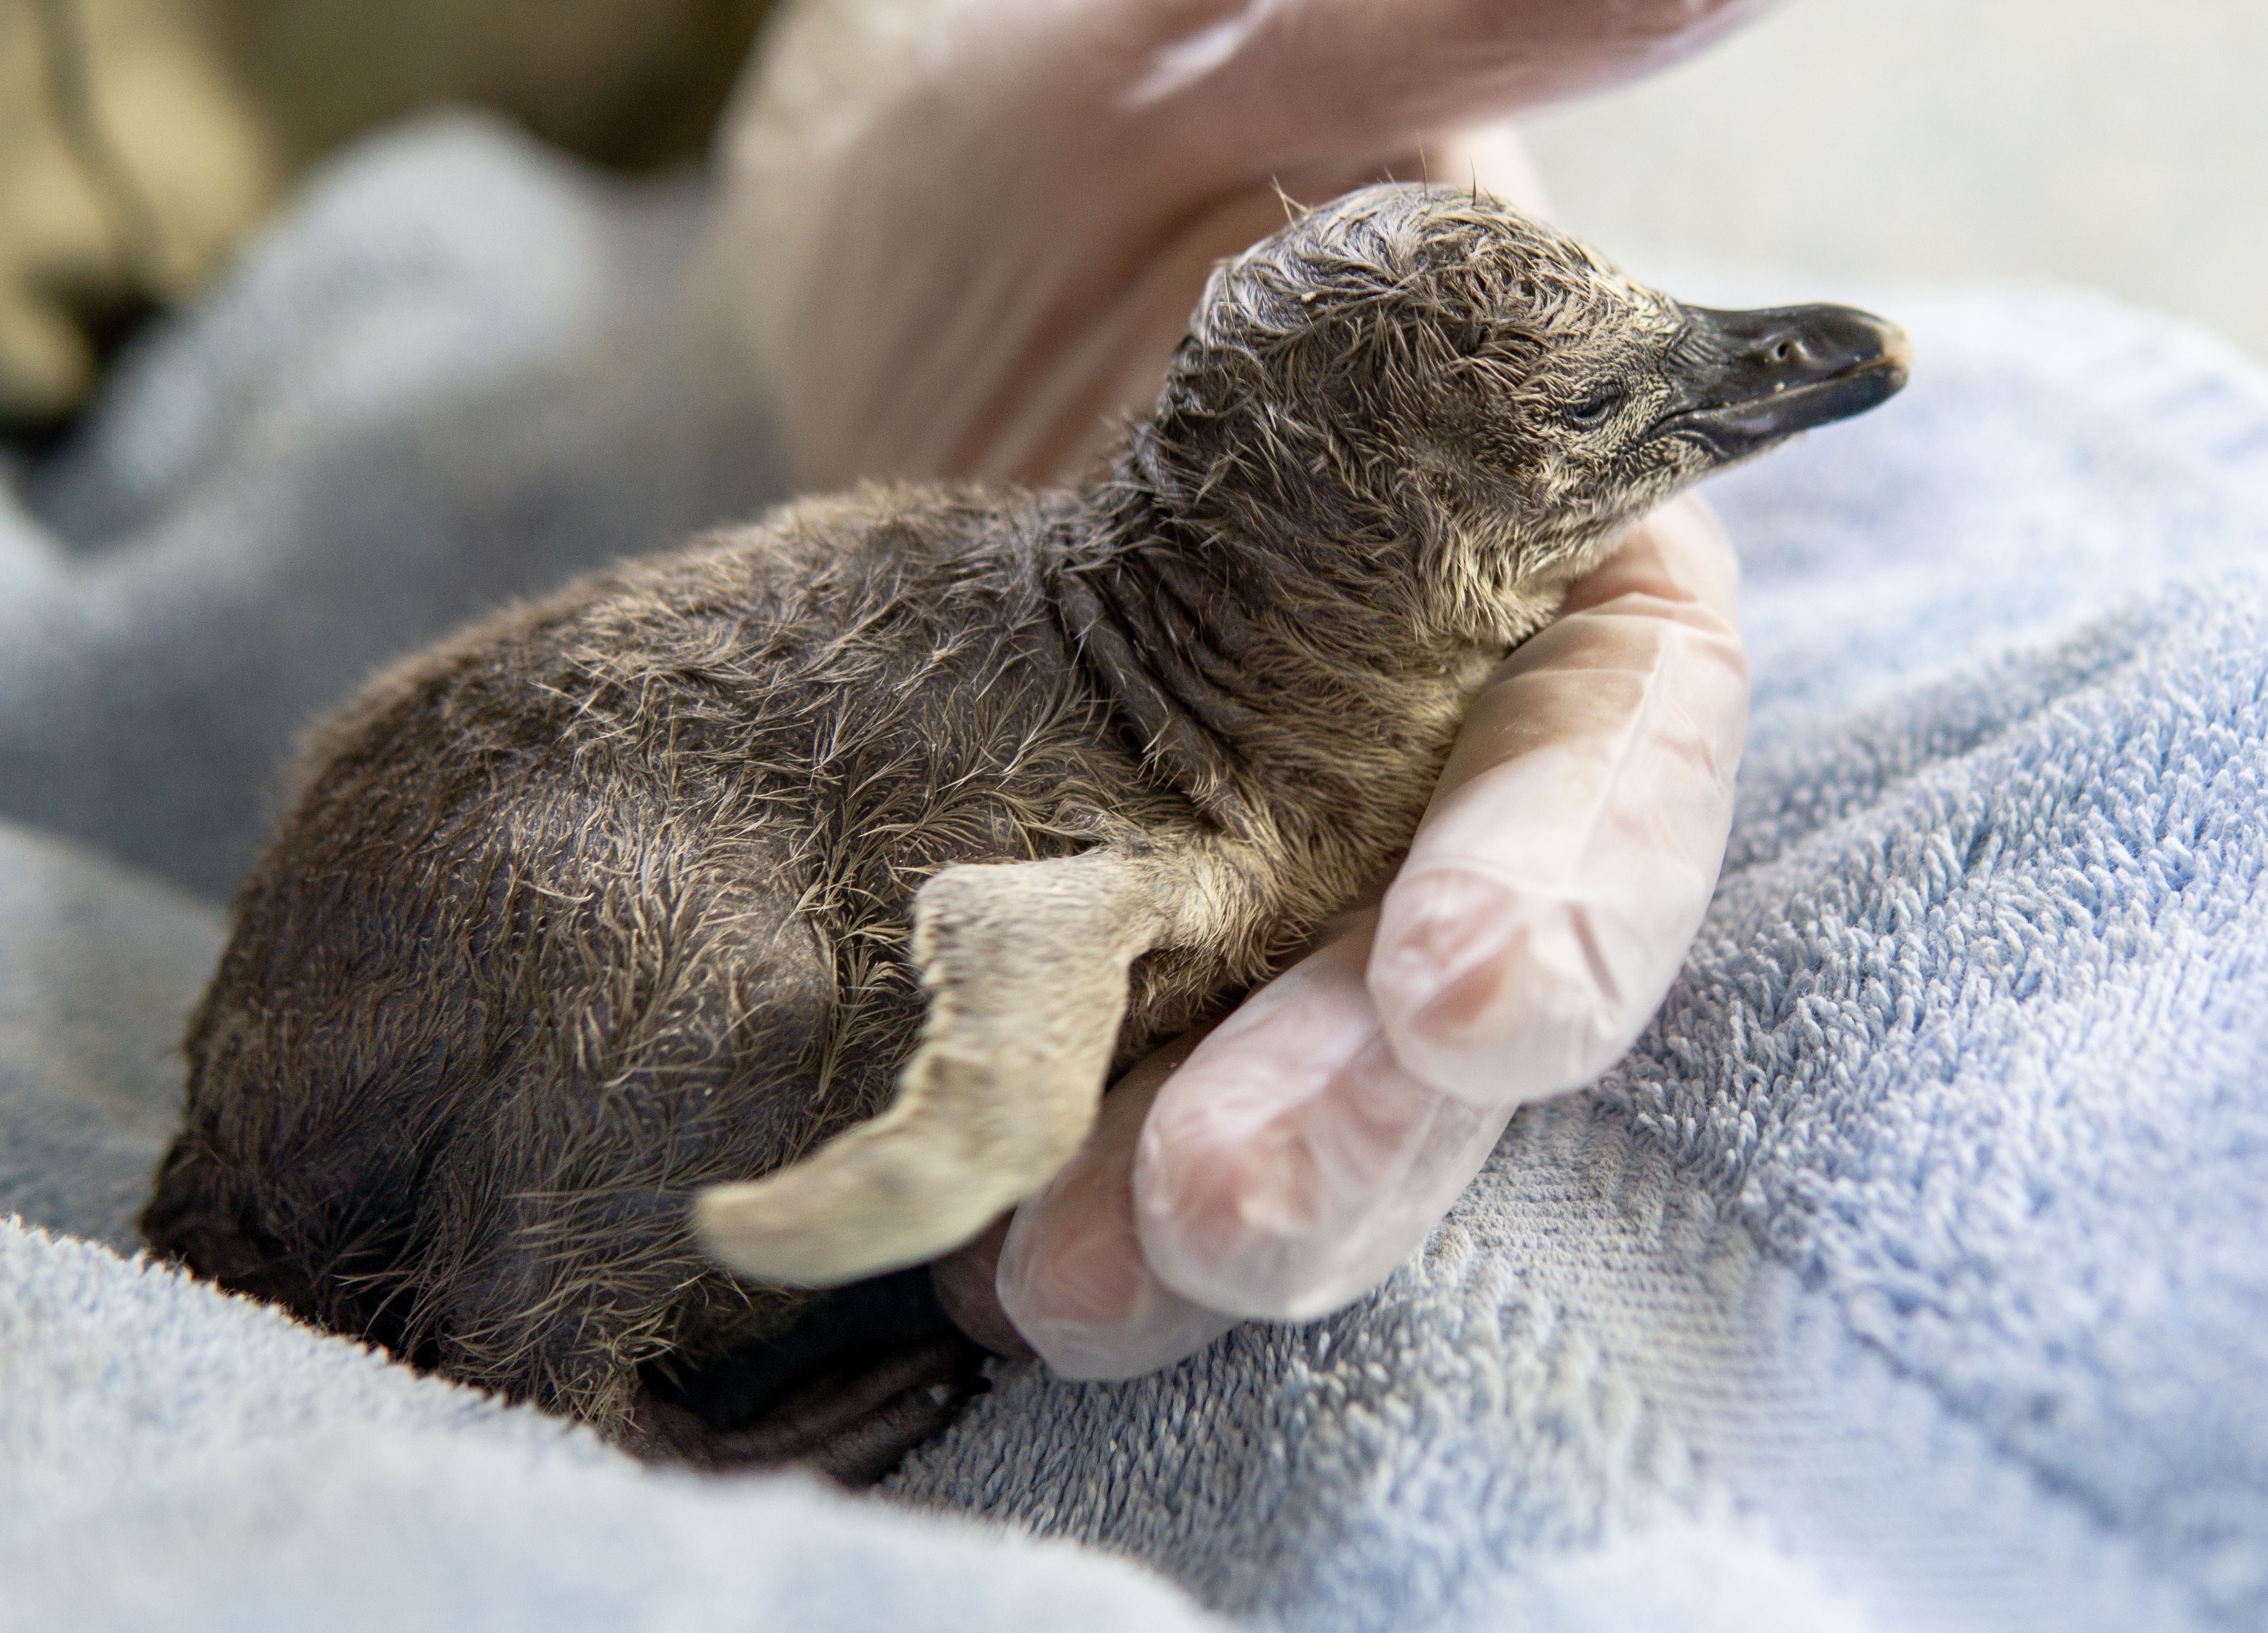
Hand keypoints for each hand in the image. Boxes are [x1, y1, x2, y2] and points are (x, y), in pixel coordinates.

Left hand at [712, 0, 1769, 1372]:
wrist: (902, 233)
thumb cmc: (1085, 124)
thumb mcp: (1226, 62)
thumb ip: (1426, 44)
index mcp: (1537, 558)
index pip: (1612, 755)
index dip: (1569, 887)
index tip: (1475, 991)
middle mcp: (1415, 745)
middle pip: (1452, 987)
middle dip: (1363, 1126)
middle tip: (1219, 1223)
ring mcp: (1248, 854)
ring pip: (1284, 1081)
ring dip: (1196, 1217)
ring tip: (1067, 1291)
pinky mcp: (1089, 915)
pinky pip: (1096, 1079)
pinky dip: (1039, 1178)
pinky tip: (959, 1256)